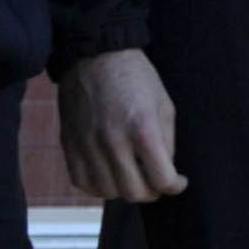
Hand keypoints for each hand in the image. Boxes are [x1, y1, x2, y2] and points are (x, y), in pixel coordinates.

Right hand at [58, 49, 183, 199]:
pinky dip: (99, 186)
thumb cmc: (136, 78)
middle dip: (152, 192)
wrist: (95, 55)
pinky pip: (83, 182)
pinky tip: (110, 174)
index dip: (175, 186)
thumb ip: (166, 143)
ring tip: (133, 176)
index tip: (178, 181)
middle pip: (135, 192)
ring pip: (108, 192)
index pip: (162, 179)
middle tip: (156, 182)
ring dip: (125, 190)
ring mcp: (88, 145)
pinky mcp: (70, 144)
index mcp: (142, 129)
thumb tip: (165, 172)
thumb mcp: (164, 105)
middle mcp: (112, 141)